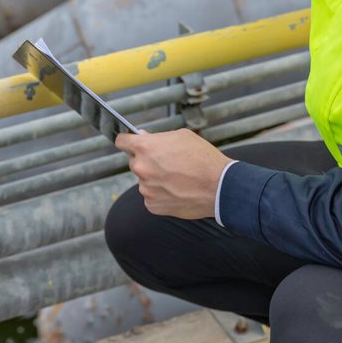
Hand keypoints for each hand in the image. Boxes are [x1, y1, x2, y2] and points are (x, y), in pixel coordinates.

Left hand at [115, 129, 232, 219]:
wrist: (220, 187)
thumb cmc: (204, 159)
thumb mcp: (182, 137)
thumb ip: (158, 137)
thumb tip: (142, 137)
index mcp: (145, 148)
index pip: (122, 141)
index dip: (127, 141)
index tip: (129, 143)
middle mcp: (141, 168)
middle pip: (135, 162)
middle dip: (147, 161)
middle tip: (167, 163)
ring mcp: (146, 189)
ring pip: (145, 181)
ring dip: (155, 179)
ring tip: (177, 179)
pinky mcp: (152, 205)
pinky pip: (151, 197)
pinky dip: (160, 194)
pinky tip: (176, 190)